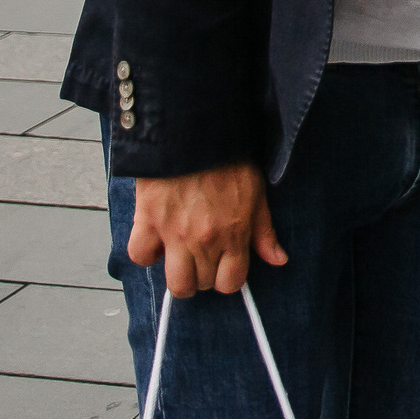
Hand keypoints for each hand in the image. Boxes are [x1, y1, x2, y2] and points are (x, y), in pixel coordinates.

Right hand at [127, 162, 287, 298]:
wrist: (194, 134)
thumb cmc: (228, 160)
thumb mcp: (257, 193)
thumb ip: (264, 231)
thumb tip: (278, 260)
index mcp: (234, 234)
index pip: (230, 282)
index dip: (227, 279)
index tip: (223, 268)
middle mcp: (204, 240)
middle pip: (201, 285)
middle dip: (203, 277)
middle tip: (202, 258)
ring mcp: (174, 234)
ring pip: (174, 283)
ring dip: (178, 276)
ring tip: (179, 259)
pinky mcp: (147, 221)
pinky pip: (140, 256)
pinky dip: (146, 254)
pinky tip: (155, 240)